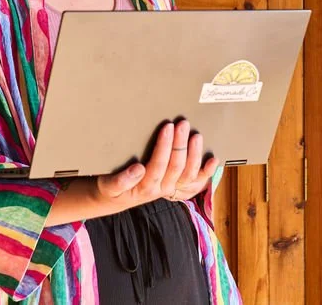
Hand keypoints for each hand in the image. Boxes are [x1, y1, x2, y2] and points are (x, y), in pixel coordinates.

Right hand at [94, 120, 218, 209]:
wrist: (117, 198)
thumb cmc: (112, 187)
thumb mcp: (108, 186)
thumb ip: (120, 180)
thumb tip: (138, 169)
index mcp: (145, 187)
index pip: (158, 165)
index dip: (165, 146)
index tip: (167, 127)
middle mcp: (162, 188)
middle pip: (176, 166)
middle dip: (180, 143)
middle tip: (182, 124)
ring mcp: (173, 188)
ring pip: (189, 173)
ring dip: (195, 154)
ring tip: (196, 135)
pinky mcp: (179, 188)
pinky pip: (197, 182)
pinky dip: (207, 172)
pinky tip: (213, 160)